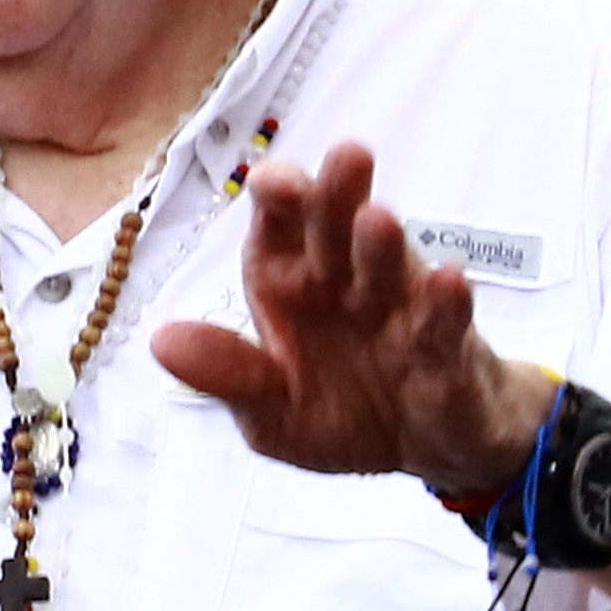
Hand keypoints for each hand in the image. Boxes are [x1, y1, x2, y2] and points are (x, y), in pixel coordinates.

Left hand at [153, 141, 555, 504]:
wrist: (429, 454)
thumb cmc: (346, 416)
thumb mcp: (272, 412)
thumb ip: (229, 376)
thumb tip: (160, 342)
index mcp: (295, 291)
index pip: (279, 236)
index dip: (278, 206)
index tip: (271, 182)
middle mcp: (348, 288)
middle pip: (338, 234)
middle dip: (337, 197)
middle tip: (345, 156)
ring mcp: (402, 317)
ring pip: (390, 271)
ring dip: (384, 245)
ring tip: (378, 219)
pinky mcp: (450, 357)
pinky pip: (445, 328)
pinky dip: (445, 306)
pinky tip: (448, 280)